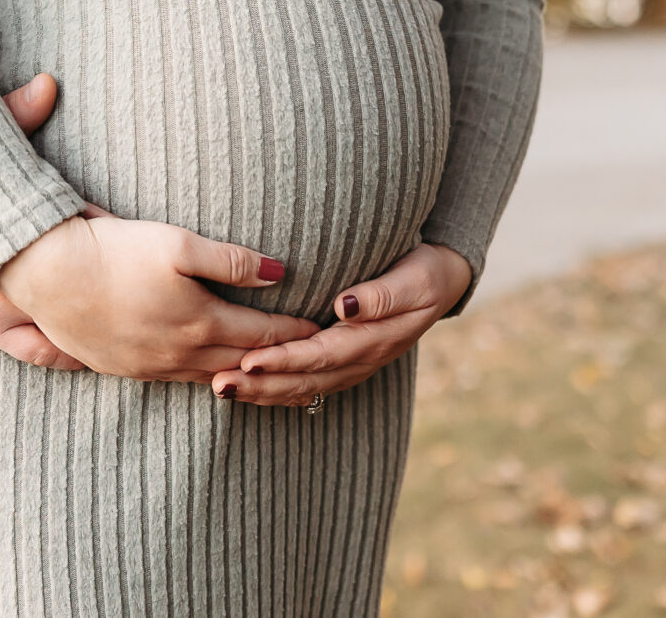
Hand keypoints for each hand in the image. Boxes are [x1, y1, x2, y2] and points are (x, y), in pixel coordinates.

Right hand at [0, 214, 320, 383]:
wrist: (46, 272)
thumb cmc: (114, 250)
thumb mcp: (178, 244)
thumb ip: (232, 261)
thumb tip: (281, 273)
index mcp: (199, 324)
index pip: (263, 335)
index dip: (296, 332)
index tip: (323, 332)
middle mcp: (178, 355)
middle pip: (243, 365)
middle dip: (279, 364)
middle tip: (310, 362)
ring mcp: (149, 367)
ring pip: (210, 380)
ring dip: (243, 377)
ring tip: (268, 375)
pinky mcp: (123, 368)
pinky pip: (176, 381)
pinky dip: (204, 379)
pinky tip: (209, 374)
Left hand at [211, 242, 473, 406]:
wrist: (444, 281)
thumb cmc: (426, 272)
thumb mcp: (415, 279)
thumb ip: (383, 295)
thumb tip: (346, 306)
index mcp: (374, 340)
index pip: (321, 356)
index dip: (285, 360)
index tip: (250, 360)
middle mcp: (360, 360)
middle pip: (305, 380)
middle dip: (261, 385)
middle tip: (221, 384)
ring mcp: (351, 366)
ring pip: (301, 388)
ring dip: (261, 392)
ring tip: (221, 390)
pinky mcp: (343, 362)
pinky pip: (306, 384)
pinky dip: (274, 389)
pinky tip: (246, 388)